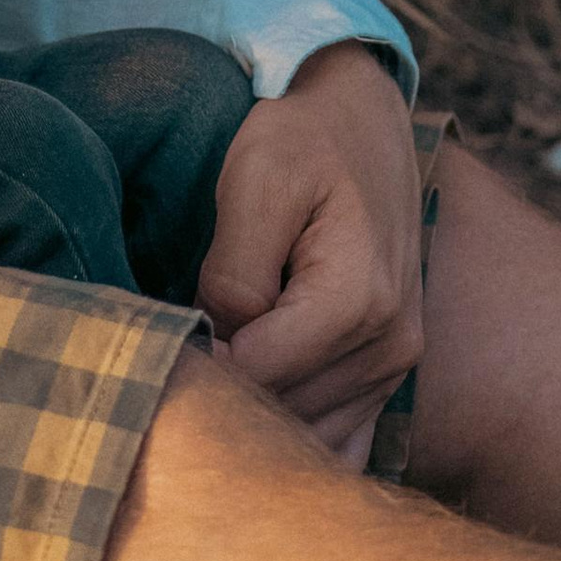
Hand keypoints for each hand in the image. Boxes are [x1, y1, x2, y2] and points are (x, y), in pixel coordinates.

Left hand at [197, 41, 424, 462]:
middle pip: (284, 412)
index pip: (258, 376)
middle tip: (173, 359)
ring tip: (209, 372)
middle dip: (224, 397)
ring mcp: (396, 366)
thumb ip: (235, 271)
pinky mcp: (389, 372)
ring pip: (309, 433)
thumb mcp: (256, 181)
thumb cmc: (304, 142)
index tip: (163, 337)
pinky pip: (340, 436)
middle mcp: (390, 347)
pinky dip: (293, 432)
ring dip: (255, 419)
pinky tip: (253, 406)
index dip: (200, 366)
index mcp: (357, 301)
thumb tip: (218, 344)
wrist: (364, 124)